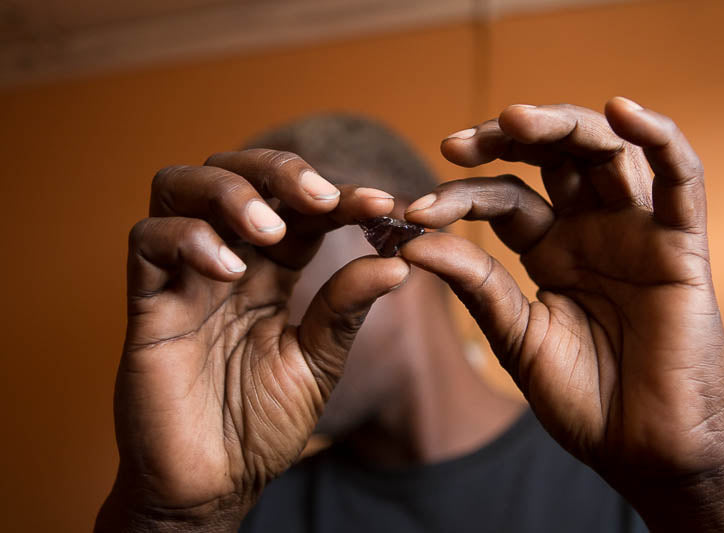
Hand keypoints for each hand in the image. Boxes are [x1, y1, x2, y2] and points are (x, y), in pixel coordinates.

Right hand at [96, 150, 408, 531]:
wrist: (213, 484)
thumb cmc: (263, 424)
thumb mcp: (318, 362)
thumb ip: (345, 310)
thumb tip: (398, 263)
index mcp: (271, 271)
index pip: (300, 208)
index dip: (339, 196)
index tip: (381, 203)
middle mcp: (226, 260)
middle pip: (234, 172)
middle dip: (279, 171)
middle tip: (320, 197)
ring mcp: (183, 277)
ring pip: (180, 186)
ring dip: (231, 191)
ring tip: (270, 229)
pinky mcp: (147, 303)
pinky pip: (148, 240)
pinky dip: (188, 239)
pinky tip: (229, 269)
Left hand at [401, 99, 723, 529]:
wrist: (642, 450)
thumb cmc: (582, 397)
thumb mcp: (515, 335)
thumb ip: (475, 285)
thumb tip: (412, 243)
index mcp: (549, 248)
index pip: (502, 198)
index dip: (458, 196)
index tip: (413, 211)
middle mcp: (590, 229)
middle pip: (552, 157)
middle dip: (505, 137)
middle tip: (455, 144)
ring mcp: (635, 232)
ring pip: (607, 152)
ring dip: (562, 126)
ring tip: (513, 120)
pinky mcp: (681, 245)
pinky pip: (682, 179)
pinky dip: (658, 138)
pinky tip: (623, 111)